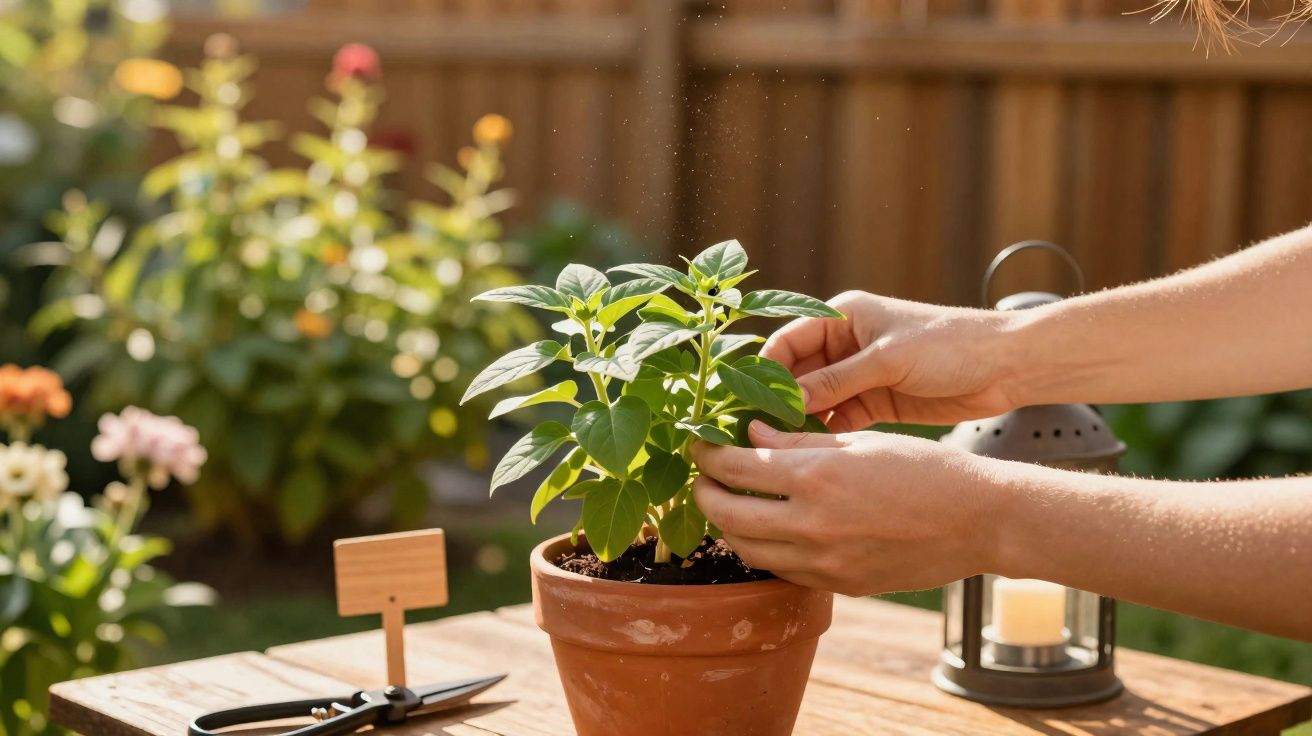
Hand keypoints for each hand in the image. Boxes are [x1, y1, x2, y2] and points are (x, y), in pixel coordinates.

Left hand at [691, 421, 1000, 595]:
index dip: (706, 453)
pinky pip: (783, 570)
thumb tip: (750, 436)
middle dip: (706, 493)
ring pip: (749, 550)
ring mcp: (824, 562)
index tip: (698, 441)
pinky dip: (766, 549)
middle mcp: (811, 525)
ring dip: (730, 526)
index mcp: (816, 477)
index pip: (734, 466)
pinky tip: (771, 529)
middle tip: (704, 476)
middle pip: (727, 515)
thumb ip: (798, 442)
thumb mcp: (860, 443)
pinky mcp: (838, 586)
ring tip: (730, 503)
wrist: (979, 521)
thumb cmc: (925, 470)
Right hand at [762, 291, 1018, 429]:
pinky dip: (825, 434)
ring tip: (778, 450)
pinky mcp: (875, 402)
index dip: (765, 370)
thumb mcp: (888, 359)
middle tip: (755, 434)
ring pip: (813, 400)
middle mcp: (844, 344)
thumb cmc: (950, 344)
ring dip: (799, 422)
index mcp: (841, 317)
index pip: (786, 341)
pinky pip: (838, 419)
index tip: (748, 402)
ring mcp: (859, 375)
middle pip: (795, 374)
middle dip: (777, 401)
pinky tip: (812, 454)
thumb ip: (837, 380)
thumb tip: (788, 402)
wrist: (1006, 365)